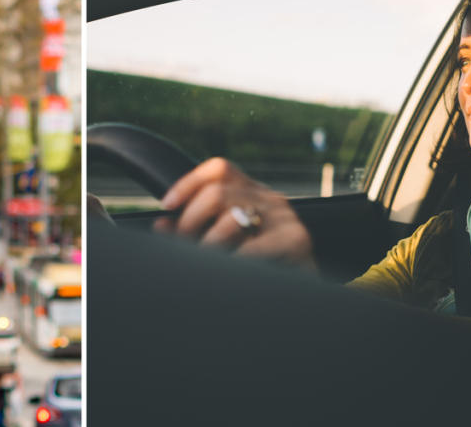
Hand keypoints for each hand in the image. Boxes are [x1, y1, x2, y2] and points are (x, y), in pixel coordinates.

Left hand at [155, 158, 315, 268]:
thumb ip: (197, 232)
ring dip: (208, 246)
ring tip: (202, 265)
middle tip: (181, 249)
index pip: (219, 170)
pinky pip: (250, 248)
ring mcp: (285, 218)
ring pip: (230, 219)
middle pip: (217, 193)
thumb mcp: (228, 245)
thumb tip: (162, 225)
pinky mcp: (295, 240)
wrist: (308, 301)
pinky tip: (226, 273)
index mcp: (254, 194)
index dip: (188, 184)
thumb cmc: (262, 270)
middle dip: (190, 223)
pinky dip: (230, 262)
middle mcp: (271, 200)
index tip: (166, 207)